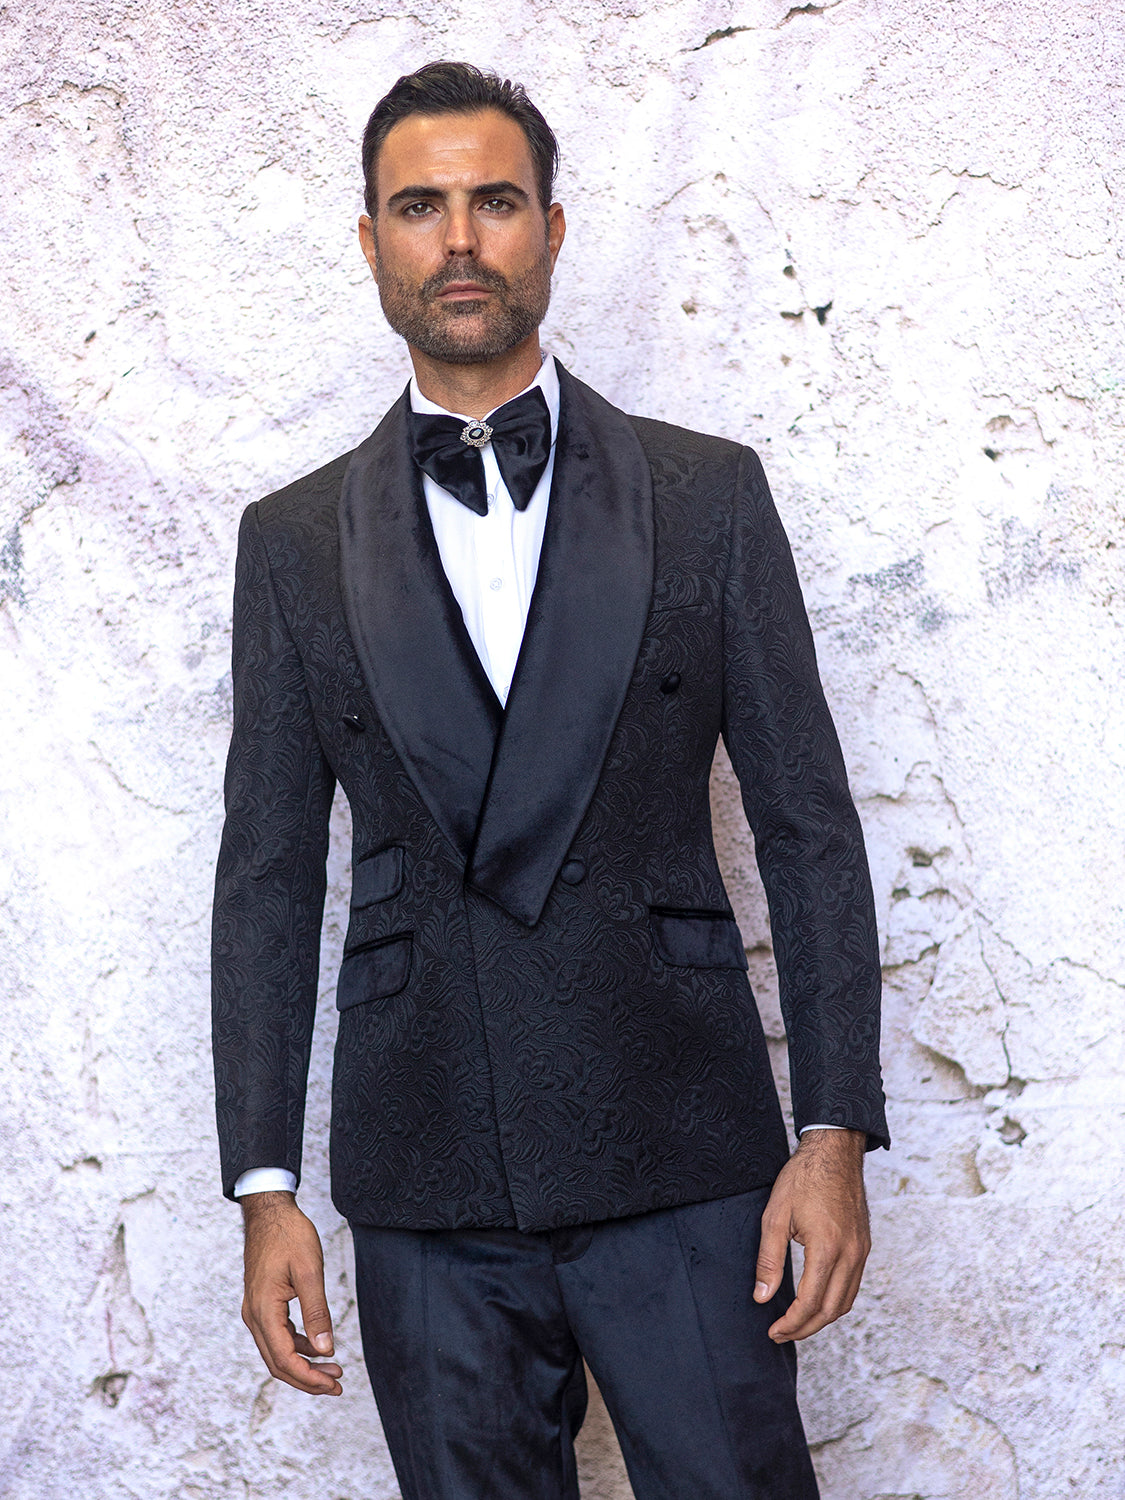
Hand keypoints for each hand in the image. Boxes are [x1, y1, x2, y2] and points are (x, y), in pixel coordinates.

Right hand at [240, 1191, 342, 1393]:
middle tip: (337, 1384)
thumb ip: (317, 1311)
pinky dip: (297, 1347)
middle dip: (307, 1378)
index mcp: (263, 1310)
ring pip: (277, 1352)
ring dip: (303, 1365)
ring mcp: (255, 1311)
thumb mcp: (309, 1270)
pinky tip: (318, 1347)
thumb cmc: (289, 1235)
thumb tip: (326, 1350)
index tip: (334, 1384)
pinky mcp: (262, 1305)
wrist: (269, 1212)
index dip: (309, 1377)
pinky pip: (278, 1336)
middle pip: (278, 1363)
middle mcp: (254, 1316)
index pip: (284, 1359)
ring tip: (333, 1369)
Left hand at [753, 1128, 869, 1342]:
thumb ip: (769, 1260)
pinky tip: (817, 1301)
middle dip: (805, 1329)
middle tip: (781, 1334)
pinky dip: (835, 1301)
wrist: (834, 1152)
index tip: (773, 1331)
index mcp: (828, 1249)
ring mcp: (861, 1251)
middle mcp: (851, 1255)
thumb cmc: (803, 1178)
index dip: (791, 1323)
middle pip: (831, 1310)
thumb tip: (762, 1297)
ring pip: (845, 1301)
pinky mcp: (864, 1246)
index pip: (810, 1303)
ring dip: (822, 1319)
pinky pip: (853, 1285)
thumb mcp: (775, 1216)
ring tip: (797, 1323)